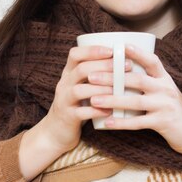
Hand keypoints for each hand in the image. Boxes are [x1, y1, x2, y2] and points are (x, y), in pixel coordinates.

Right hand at [19, 45, 126, 179]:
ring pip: (80, 90)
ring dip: (102, 88)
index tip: (112, 50)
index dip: (93, 50)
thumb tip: (126, 62)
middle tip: (125, 66)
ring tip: (120, 88)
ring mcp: (64, 101)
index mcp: (68, 74)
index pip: (75, 55)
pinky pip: (81, 112)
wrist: (56, 132)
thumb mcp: (81, 86)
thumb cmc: (77, 105)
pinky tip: (110, 110)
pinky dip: (97, 111)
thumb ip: (96, 75)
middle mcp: (64, 84)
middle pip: (81, 69)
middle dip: (104, 66)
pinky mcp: (67, 117)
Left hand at [88, 46, 181, 175]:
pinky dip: (121, 123)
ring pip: (135, 101)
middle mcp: (166, 89)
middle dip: (112, 77)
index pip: (152, 60)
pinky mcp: (163, 123)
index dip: (137, 52)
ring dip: (112, 100)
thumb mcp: (165, 91)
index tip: (120, 45)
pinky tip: (107, 123)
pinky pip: (138, 123)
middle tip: (91, 76)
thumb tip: (121, 71)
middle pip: (137, 79)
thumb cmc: (173, 109)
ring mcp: (165, 106)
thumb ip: (149, 81)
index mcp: (165, 78)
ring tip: (93, 100)